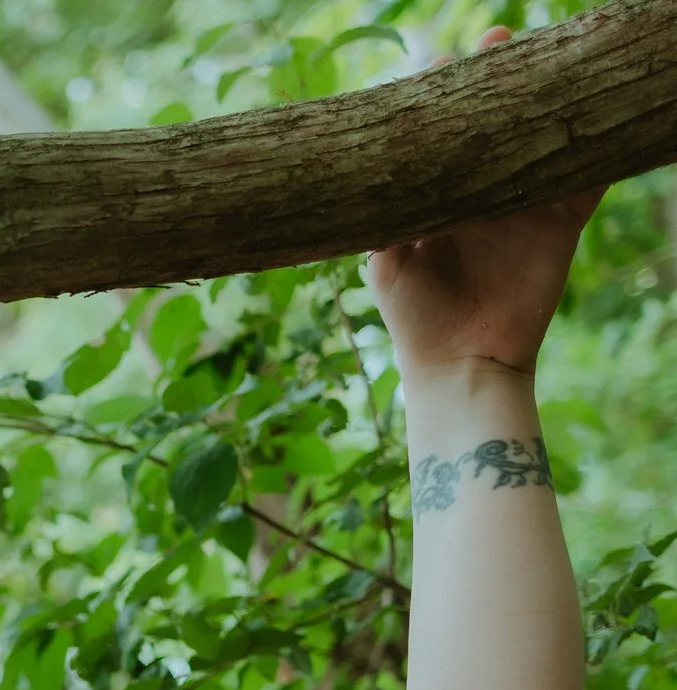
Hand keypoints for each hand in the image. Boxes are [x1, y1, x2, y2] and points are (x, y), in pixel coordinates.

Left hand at [365, 26, 605, 381]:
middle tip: (498, 37)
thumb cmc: (414, 316)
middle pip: (499, 120)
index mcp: (438, 193)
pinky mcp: (562, 226)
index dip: (444, 93)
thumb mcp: (388, 260)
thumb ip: (385, 216)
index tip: (442, 63)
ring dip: (552, 98)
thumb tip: (372, 171)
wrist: (461, 363)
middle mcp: (483, 191)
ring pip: (546, 138)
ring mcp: (526, 205)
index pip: (442, 130)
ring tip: (553, 58)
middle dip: (501, 76)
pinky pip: (589, 181)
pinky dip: (601, 151)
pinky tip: (605, 115)